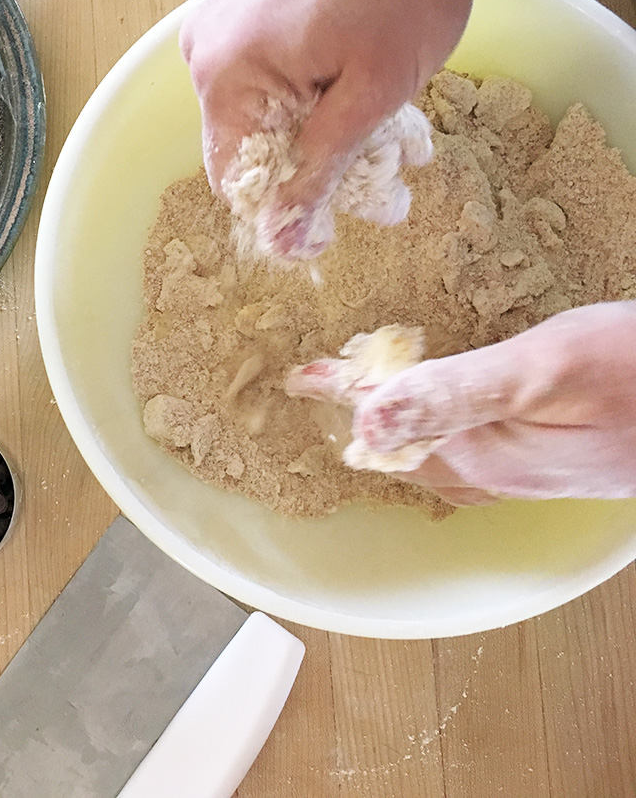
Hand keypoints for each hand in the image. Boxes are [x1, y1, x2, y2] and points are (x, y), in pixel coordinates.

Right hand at [179, 0, 492, 257]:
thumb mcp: (373, 93)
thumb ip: (320, 170)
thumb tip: (283, 240)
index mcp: (227, 75)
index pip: (235, 182)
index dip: (283, 212)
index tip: (334, 227)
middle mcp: (208, 54)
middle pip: (248, 151)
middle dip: (312, 171)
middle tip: (381, 174)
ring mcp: (223, 29)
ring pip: (263, 119)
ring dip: (320, 135)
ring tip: (385, 129)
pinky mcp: (245, 15)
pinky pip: (267, 83)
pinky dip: (312, 99)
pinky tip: (362, 92)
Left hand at [304, 304, 635, 504]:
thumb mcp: (544, 370)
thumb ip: (456, 392)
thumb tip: (366, 417)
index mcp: (480, 456)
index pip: (382, 426)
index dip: (337, 395)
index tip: (296, 377)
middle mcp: (494, 476)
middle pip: (400, 451)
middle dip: (358, 418)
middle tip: (323, 380)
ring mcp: (525, 475)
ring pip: (434, 456)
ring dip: (395, 425)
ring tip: (368, 394)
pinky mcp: (552, 462)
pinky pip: (469, 452)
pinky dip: (438, 426)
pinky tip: (444, 413)